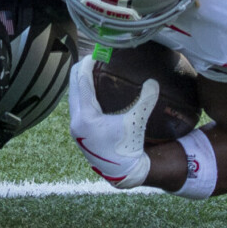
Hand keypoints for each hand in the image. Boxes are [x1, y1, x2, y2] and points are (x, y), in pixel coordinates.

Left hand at [67, 57, 155, 188]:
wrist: (123, 173)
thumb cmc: (129, 148)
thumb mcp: (137, 122)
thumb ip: (146, 100)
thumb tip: (153, 81)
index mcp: (86, 118)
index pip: (82, 84)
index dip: (86, 66)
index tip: (93, 53)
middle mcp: (76, 121)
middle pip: (73, 88)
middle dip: (80, 71)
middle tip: (92, 57)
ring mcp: (76, 128)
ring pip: (73, 98)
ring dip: (79, 83)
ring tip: (89, 70)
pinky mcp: (79, 132)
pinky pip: (76, 106)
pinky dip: (81, 94)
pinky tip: (90, 90)